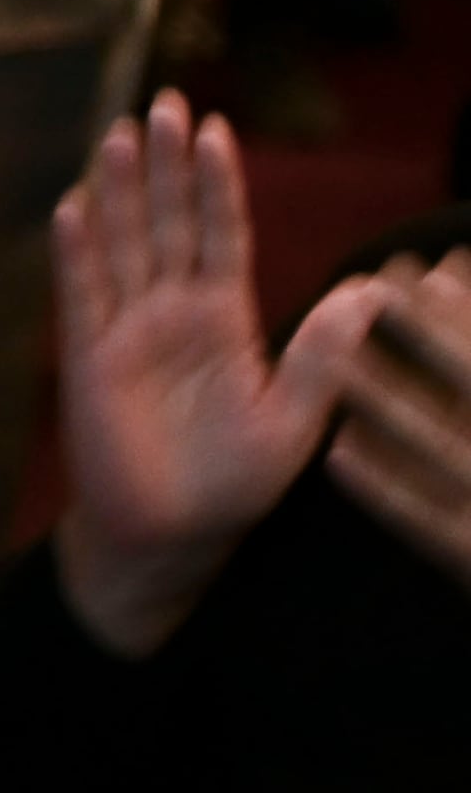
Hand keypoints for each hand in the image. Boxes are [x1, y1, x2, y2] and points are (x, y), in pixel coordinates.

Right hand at [50, 96, 375, 654]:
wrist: (167, 534)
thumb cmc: (232, 486)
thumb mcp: (294, 422)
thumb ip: (322, 357)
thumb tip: (369, 292)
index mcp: (225, 321)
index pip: (220, 235)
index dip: (216, 184)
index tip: (214, 128)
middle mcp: (172, 312)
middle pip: (165, 223)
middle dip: (163, 165)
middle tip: (161, 102)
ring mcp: (125, 329)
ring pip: (122, 243)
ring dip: (117, 190)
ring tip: (117, 134)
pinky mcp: (85, 356)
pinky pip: (79, 292)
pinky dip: (75, 250)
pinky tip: (71, 207)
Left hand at [325, 251, 470, 603]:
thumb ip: (468, 347)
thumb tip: (452, 271)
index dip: (465, 319)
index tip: (429, 270)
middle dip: (436, 339)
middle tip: (381, 288)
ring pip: (445, 449)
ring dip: (394, 403)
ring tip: (340, 363)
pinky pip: (428, 521)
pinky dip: (385, 487)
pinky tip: (336, 450)